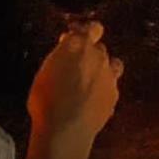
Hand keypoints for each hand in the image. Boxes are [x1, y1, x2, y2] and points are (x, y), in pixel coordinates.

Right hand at [25, 21, 121, 158]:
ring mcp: (109, 75)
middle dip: (90, 53)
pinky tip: (92, 100)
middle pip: (99, 47)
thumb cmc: (47, 101)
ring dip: (103, 68)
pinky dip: (104, 89)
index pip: (91, 28)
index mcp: (78, 45)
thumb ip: (60, 55)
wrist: (65, 130)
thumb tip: (66, 46)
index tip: (76, 38)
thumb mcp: (44, 72)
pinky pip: (112, 86)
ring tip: (90, 81)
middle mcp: (97, 56)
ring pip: (112, 64)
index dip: (85, 32)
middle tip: (76, 66)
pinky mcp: (114, 94)